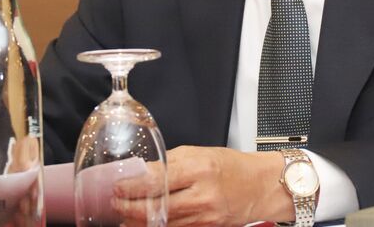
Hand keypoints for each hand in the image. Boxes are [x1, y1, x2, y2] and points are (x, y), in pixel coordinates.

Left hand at [114, 146, 291, 226]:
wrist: (260, 187)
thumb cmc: (232, 167)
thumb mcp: (199, 153)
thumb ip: (170, 162)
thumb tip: (141, 170)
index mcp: (198, 169)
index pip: (155, 180)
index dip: (130, 186)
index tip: (116, 186)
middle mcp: (201, 196)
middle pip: (155, 207)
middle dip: (127, 207)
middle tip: (113, 203)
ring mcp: (204, 217)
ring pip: (162, 224)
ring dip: (137, 222)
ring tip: (122, 217)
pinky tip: (144, 225)